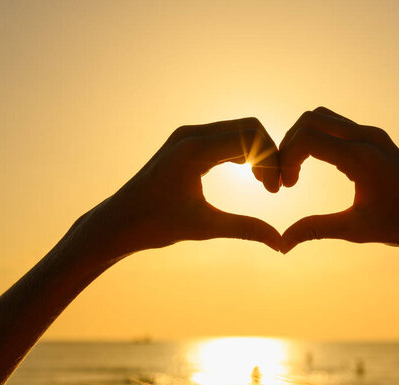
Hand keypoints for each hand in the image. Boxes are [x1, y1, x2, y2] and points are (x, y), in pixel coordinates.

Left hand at [87, 117, 281, 260]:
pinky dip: (244, 153)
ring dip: (258, 153)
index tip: (275, 191)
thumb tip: (280, 243)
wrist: (118, 222)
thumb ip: (246, 229)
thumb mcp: (205, 227)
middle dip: (269, 155)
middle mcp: (191, 134)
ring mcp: (188, 136)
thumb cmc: (155, 225)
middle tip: (274, 188)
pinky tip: (249, 177)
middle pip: (249, 128)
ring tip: (264, 185)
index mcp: (193, 150)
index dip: (272, 162)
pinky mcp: (187, 142)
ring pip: (239, 130)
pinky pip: (226, 137)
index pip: (251, 138)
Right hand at [280, 107, 398, 272]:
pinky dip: (317, 139)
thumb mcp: (355, 230)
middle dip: (289, 144)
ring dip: (302, 139)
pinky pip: (336, 125)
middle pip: (311, 120)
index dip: (285, 158)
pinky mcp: (376, 138)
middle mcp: (368, 138)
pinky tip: (314, 167)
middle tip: (285, 176)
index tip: (285, 186)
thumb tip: (282, 244)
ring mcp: (373, 135)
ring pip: (323, 118)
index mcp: (362, 158)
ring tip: (295, 171)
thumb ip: (316, 230)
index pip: (307, 139)